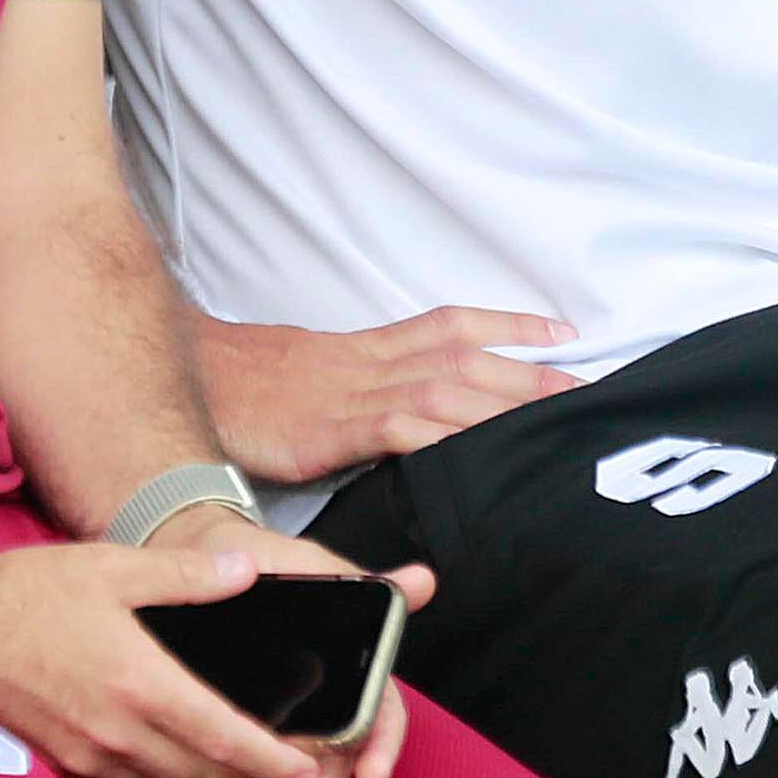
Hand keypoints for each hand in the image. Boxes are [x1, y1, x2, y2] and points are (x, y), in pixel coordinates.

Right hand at [0, 537, 323, 777]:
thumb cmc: (30, 590)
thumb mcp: (113, 567)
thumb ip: (186, 575)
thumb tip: (247, 570)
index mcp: (140, 682)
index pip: (225, 737)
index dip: (276, 759)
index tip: (313, 765)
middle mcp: (117, 731)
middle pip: (204, 777)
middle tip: (292, 776)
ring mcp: (87, 755)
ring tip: (245, 776)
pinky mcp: (63, 765)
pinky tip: (176, 763)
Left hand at [143, 508, 438, 777]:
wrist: (186, 555)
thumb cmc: (251, 557)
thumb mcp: (300, 562)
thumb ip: (357, 582)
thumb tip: (422, 581)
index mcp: (346, 670)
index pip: (378, 717)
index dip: (380, 747)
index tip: (372, 775)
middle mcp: (316, 705)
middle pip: (333, 760)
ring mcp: (272, 724)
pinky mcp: (228, 734)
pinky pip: (233, 775)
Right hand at [194, 307, 580, 481]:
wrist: (192, 380)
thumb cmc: (247, 387)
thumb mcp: (313, 378)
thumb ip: (359, 392)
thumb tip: (399, 413)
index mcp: (368, 349)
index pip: (449, 326)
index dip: (508, 325)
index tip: (564, 331)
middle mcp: (371, 364)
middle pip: (463, 358)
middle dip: (527, 371)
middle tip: (584, 388)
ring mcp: (354, 395)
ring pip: (444, 390)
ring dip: (502, 403)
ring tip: (550, 420)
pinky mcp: (333, 430)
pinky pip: (399, 430)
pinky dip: (443, 438)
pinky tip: (477, 452)